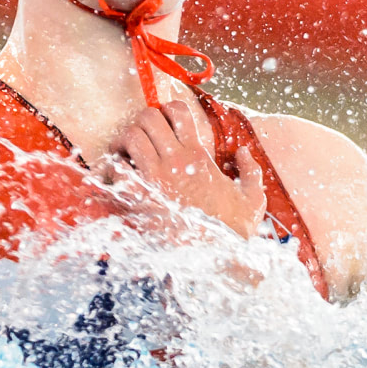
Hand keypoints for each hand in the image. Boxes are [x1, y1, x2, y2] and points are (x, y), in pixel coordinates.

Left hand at [105, 101, 266, 237]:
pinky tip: (120, 177)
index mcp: (199, 155)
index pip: (178, 111)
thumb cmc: (234, 228)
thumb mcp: (252, 197)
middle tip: (141, 137)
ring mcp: (156, 178)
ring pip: (130, 137)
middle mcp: (176, 161)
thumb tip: (242, 152)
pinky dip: (113, 168)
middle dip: (140, 122)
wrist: (218, 256)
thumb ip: (250, 170)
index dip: (167, 110)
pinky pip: (118, 170)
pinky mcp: (141, 199)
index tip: (164, 124)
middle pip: (147, 117)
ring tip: (125, 153)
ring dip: (123, 141)